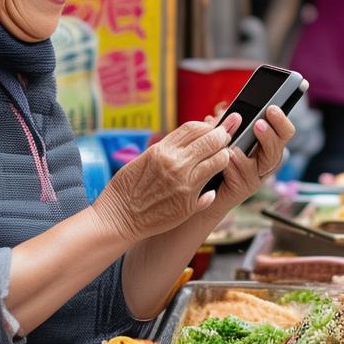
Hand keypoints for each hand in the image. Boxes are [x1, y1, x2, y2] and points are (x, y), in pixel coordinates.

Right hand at [92, 115, 240, 242]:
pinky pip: (212, 186)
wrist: (118, 217)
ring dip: (224, 156)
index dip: (208, 125)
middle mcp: (175, 164)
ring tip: (223, 156)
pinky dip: (215, 180)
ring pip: (218, 161)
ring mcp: (185, 184)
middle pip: (211, 140)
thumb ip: (167, 150)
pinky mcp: (189, 203)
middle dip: (222, 136)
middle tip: (225, 137)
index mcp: (162, 150)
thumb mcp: (143, 158)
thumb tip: (189, 140)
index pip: (194, 128)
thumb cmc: (127, 188)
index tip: (213, 127)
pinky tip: (214, 178)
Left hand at [211, 105, 295, 207]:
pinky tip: (223, 158)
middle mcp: (264, 163)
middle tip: (259, 124)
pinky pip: (242, 175)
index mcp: (263, 147)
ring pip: (263, 163)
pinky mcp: (243, 190)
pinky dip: (232, 164)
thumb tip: (220, 111)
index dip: (281, 121)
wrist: (200, 193)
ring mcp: (256, 178)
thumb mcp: (219, 139)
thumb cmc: (212, 160)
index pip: (282, 133)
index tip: (272, 108)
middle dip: (270, 135)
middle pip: (278, 149)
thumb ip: (224, 126)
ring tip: (233, 145)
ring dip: (248, 151)